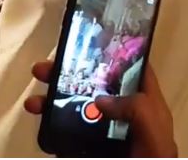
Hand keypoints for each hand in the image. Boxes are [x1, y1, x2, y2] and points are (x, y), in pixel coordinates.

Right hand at [24, 62, 177, 157]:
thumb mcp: (154, 132)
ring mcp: (103, 133)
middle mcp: (122, 114)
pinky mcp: (87, 149)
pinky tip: (38, 118)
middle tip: (42, 69)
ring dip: (50, 100)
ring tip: (33, 102)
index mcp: (143, 105)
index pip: (130, 69)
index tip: (86, 40)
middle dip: (65, 74)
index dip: (111, 53)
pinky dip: (50, 123)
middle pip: (91, 84)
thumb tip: (101, 100)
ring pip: (73, 106)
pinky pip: (65, 132)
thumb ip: (136, 108)